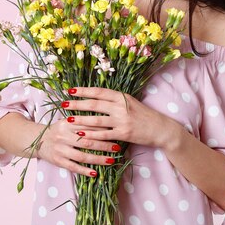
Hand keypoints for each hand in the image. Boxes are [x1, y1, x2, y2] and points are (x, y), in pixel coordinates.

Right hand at [35, 117, 120, 177]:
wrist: (37, 139)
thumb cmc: (58, 130)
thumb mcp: (67, 121)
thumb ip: (82, 120)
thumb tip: (105, 119)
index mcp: (67, 123)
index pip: (88, 125)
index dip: (102, 129)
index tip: (115, 131)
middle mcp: (63, 136)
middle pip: (87, 141)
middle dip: (104, 145)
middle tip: (117, 147)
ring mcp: (60, 149)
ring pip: (82, 155)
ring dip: (98, 159)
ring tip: (111, 160)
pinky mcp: (57, 161)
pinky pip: (73, 167)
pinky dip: (84, 170)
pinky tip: (95, 173)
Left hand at [62, 86, 177, 148]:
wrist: (161, 128)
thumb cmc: (144, 115)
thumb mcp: (131, 102)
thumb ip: (115, 100)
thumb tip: (96, 97)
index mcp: (121, 96)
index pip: (99, 91)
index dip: (84, 91)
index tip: (70, 90)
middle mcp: (121, 106)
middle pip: (94, 104)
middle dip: (77, 103)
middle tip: (63, 103)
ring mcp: (122, 120)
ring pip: (97, 119)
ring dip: (81, 119)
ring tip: (68, 119)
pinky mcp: (124, 133)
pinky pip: (104, 134)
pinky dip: (91, 134)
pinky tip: (81, 135)